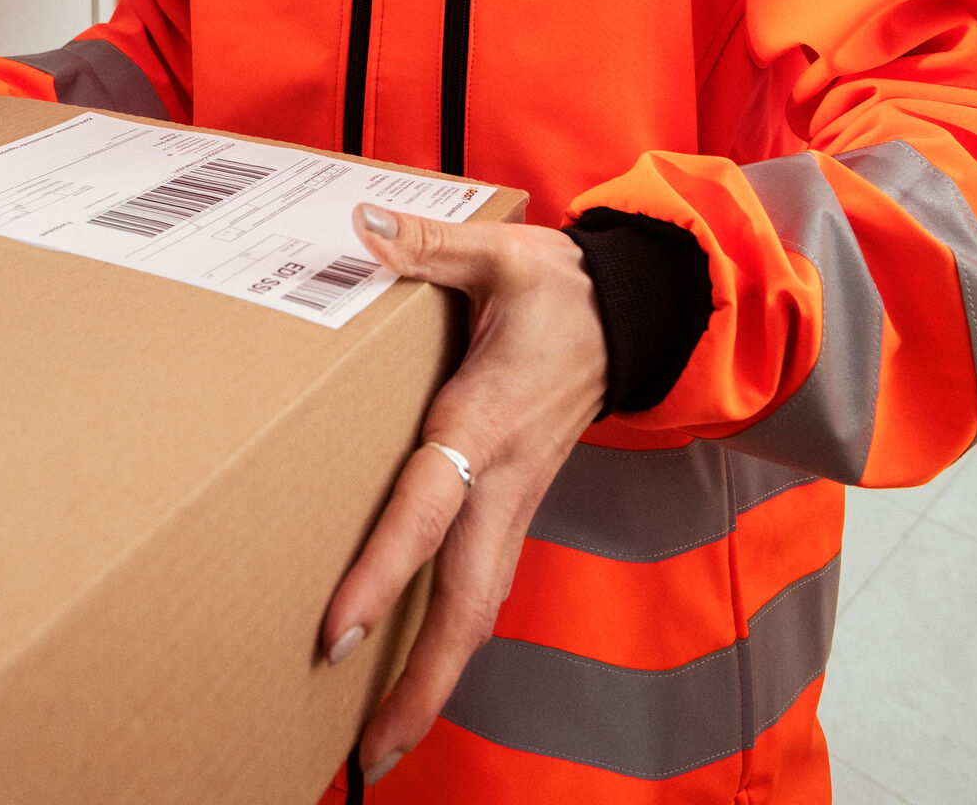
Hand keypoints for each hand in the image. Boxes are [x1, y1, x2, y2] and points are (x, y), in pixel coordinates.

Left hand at [320, 204, 607, 784]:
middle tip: (369, 753)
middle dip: (422, 682)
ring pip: (480, 609)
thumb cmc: (560, 289)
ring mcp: (516, 504)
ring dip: (437, 678)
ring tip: (382, 744)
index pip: (428, 509)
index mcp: (486, 420)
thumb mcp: (499, 255)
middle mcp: (503, 479)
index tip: (336, 630)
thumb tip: (358, 224)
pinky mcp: (518, 511)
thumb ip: (424, 247)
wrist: (640, 315)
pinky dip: (452, 643)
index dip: (382, 572)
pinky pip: (484, 590)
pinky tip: (416, 678)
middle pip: (466, 602)